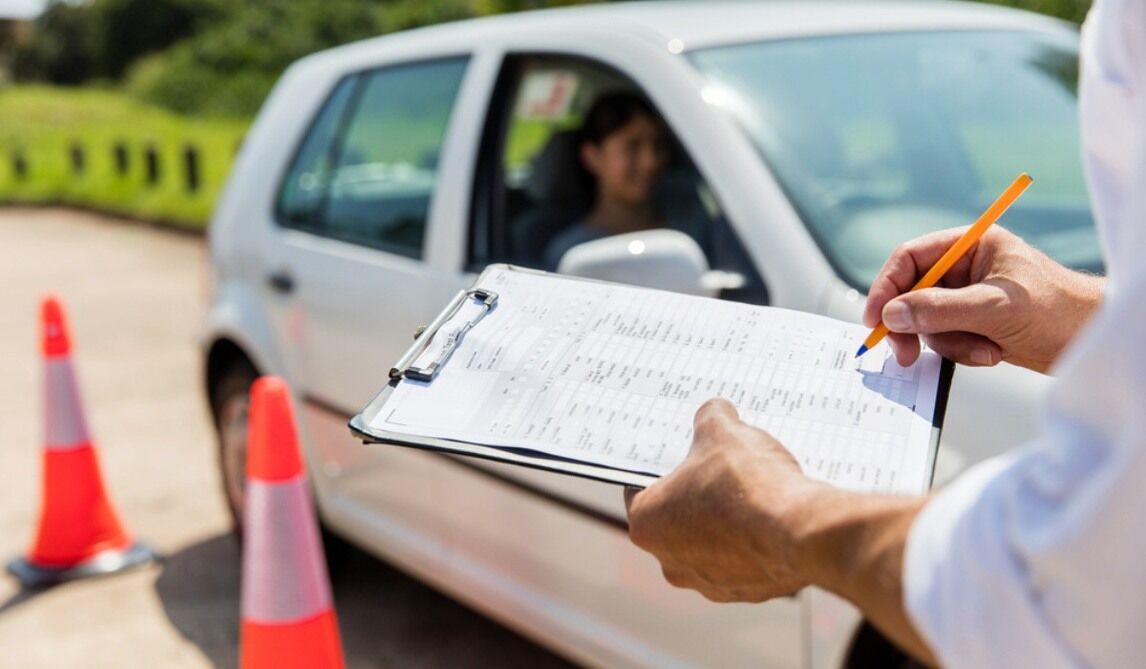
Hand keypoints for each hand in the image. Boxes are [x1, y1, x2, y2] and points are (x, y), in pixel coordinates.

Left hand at [624, 398, 822, 601]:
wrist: (799, 530)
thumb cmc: (747, 484)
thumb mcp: (722, 430)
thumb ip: (710, 417)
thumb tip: (715, 412)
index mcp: (647, 523)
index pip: (641, 489)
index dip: (663, 467)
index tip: (681, 455)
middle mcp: (670, 562)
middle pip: (677, 518)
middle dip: (697, 494)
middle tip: (720, 469)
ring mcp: (708, 583)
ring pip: (711, 543)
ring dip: (726, 521)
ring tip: (753, 492)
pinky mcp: (746, 592)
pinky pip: (744, 560)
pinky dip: (754, 541)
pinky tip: (772, 517)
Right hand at [864, 227, 1103, 372]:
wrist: (1092, 341)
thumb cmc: (1058, 310)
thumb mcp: (994, 307)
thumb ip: (939, 309)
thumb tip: (892, 315)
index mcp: (971, 245)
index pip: (911, 258)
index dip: (887, 287)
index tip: (876, 319)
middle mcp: (966, 268)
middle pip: (912, 293)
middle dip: (913, 325)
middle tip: (905, 353)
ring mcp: (968, 297)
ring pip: (927, 322)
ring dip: (949, 343)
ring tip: (984, 350)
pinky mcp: (974, 324)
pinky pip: (946, 339)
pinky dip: (963, 351)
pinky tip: (992, 352)